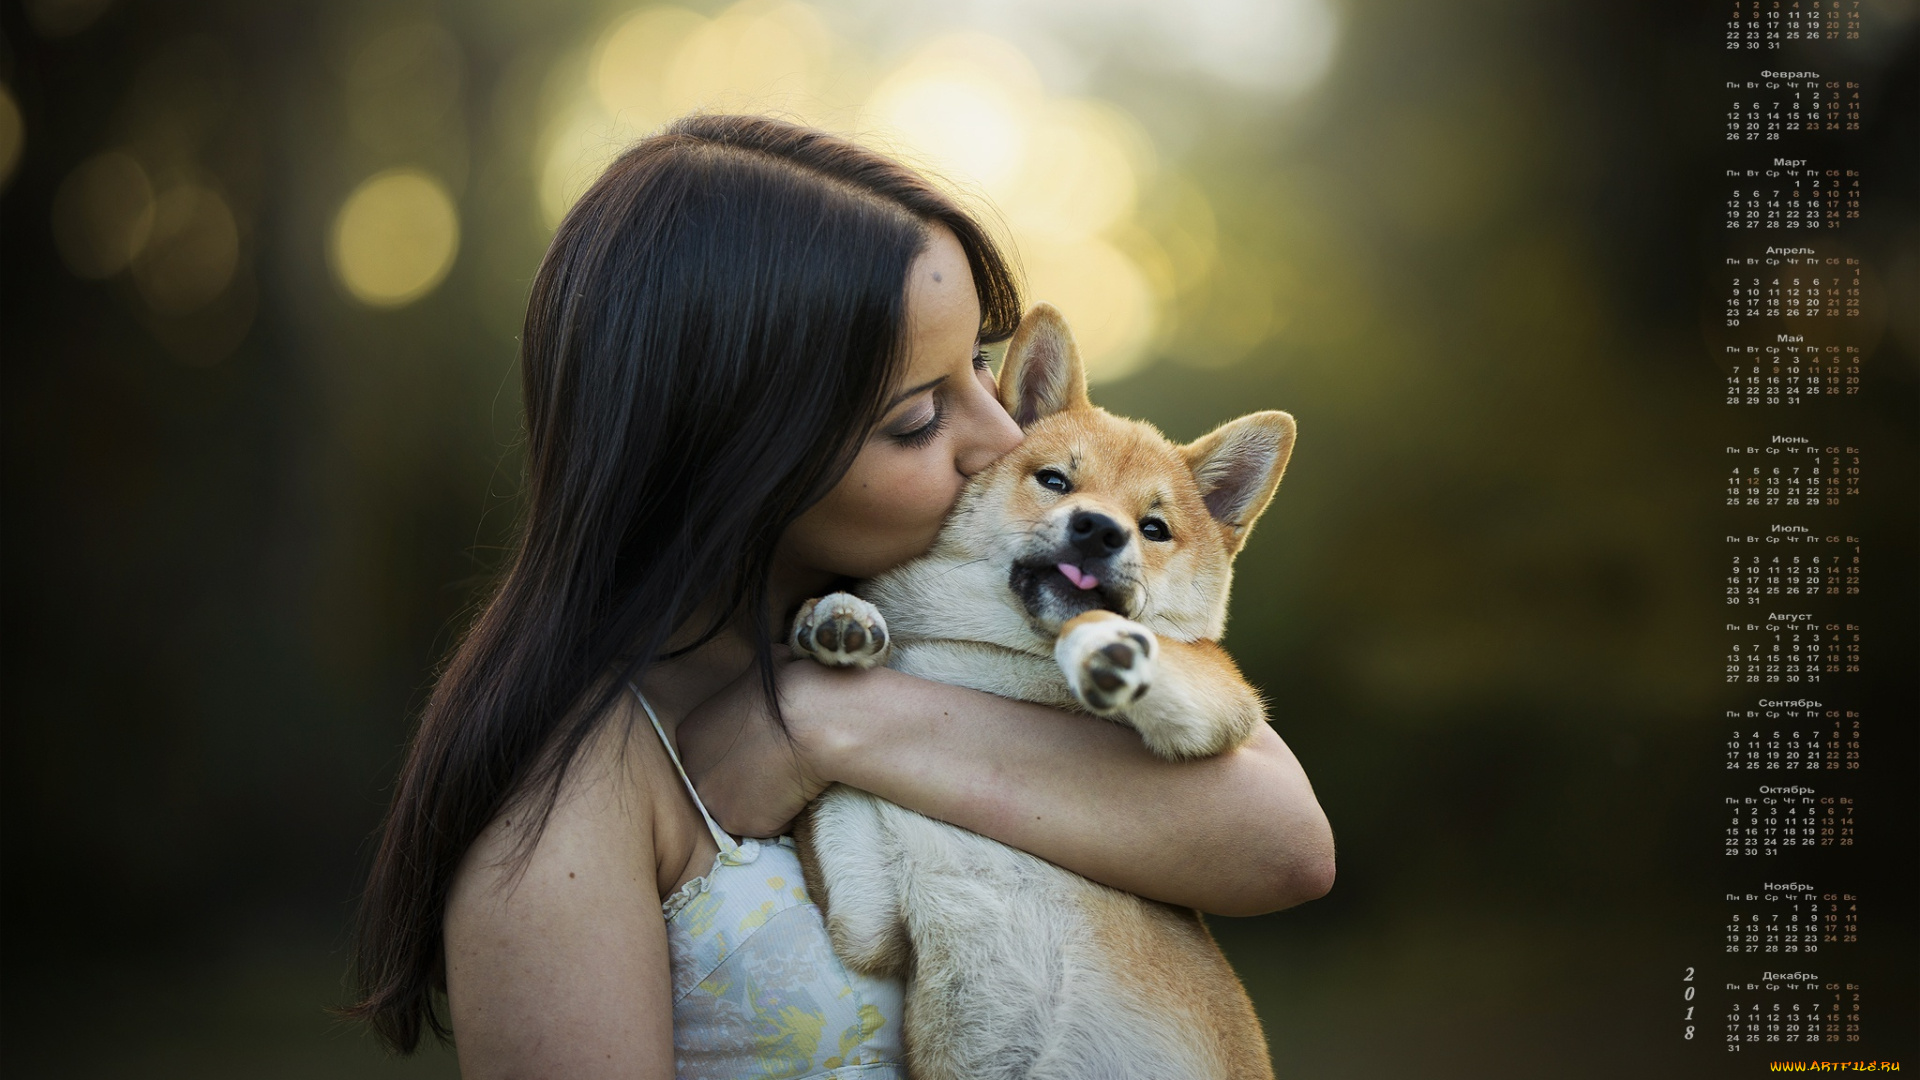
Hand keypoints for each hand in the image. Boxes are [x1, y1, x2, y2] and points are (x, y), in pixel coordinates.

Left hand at [673, 651, 840, 837]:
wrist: (811, 720)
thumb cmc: (790, 687)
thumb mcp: (762, 670)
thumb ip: (753, 683)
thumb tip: (776, 668)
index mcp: (690, 734)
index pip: (710, 753)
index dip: (740, 751)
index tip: (765, 746)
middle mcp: (693, 772)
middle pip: (718, 783)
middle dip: (745, 778)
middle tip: (778, 765)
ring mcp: (715, 802)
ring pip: (741, 807)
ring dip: (765, 798)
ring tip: (792, 777)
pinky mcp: (743, 824)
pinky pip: (768, 825)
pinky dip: (786, 814)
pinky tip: (801, 790)